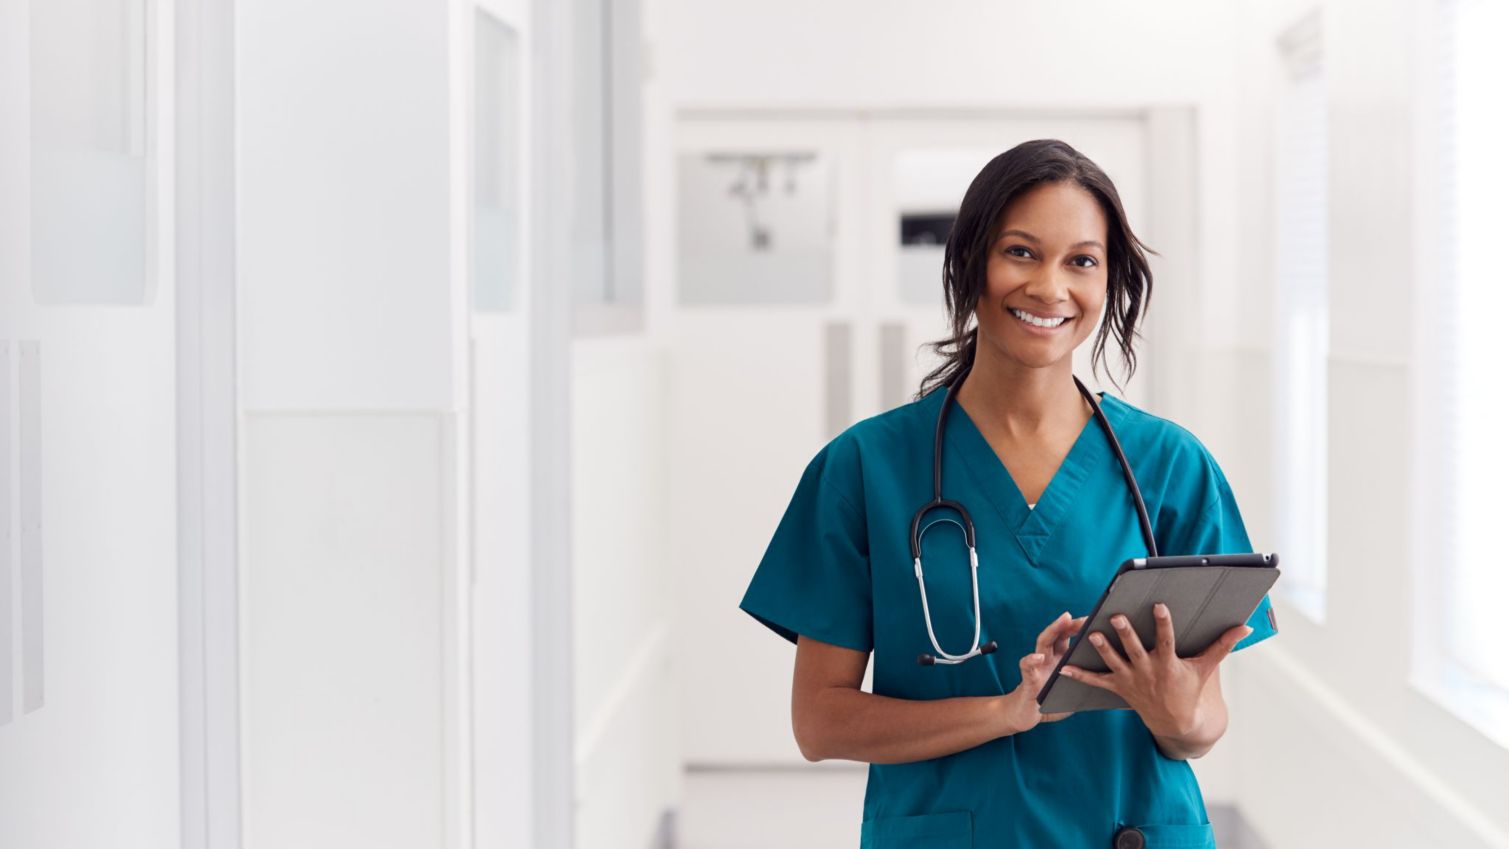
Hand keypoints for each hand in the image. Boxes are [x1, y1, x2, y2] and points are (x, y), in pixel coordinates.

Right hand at [998, 611, 1086, 734]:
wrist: (1027, 715)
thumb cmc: (1052, 701)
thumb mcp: (1073, 689)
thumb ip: (1087, 680)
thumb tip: (1115, 677)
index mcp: (1060, 659)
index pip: (1069, 637)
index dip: (1081, 627)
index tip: (1098, 618)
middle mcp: (1047, 658)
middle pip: (1057, 634)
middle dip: (1070, 623)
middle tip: (1084, 616)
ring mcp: (1036, 666)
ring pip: (1043, 643)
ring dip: (1053, 630)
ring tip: (1063, 620)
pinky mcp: (1027, 679)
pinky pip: (1027, 667)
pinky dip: (1031, 661)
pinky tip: (1038, 658)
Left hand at [1060, 602, 1251, 738]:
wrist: (1176, 722)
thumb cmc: (1190, 689)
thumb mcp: (1206, 668)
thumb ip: (1222, 645)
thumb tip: (1245, 627)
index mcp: (1168, 663)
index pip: (1166, 639)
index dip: (1163, 623)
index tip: (1159, 605)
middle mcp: (1147, 670)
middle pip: (1135, 649)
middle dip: (1126, 633)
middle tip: (1117, 617)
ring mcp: (1131, 679)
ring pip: (1114, 662)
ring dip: (1102, 649)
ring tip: (1091, 634)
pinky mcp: (1118, 687)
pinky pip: (1096, 682)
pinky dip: (1080, 676)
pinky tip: (1063, 667)